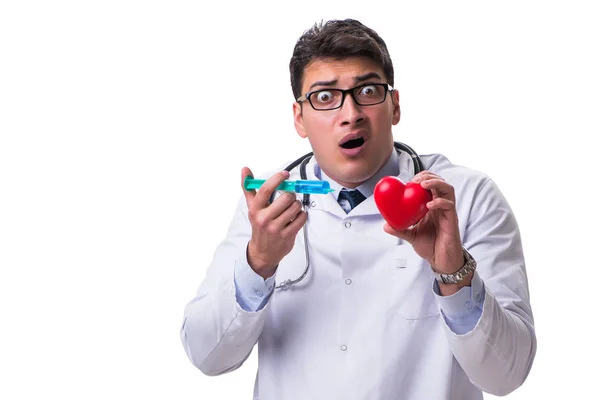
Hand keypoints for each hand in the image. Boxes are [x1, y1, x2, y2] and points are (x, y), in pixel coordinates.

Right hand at [242, 167, 307, 278]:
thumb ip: (249, 188)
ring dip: (297, 206)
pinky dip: (301, 215)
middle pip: (286, 197)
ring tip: (291, 209)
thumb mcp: (252, 207)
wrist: (263, 252)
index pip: (266, 189)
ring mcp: (276, 228)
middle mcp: (264, 219)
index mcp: (255, 209)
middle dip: (291, 195)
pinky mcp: (287, 235)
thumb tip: (245, 170)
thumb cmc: (259, 226)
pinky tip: (295, 218)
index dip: (277, 179)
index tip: (285, 174)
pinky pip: (301, 218)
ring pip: (296, 207)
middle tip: (289, 198)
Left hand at [383, 171, 467, 287]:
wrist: (441, 260)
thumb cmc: (430, 246)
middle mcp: (441, 206)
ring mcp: (447, 212)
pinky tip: (429, 205)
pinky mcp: (452, 219)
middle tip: (416, 180)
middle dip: (429, 176)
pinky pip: (449, 205)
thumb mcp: (411, 236)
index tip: (410, 180)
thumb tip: (385, 226)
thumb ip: (400, 230)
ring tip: (423, 184)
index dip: (422, 177)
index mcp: (432, 206)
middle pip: (440, 182)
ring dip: (436, 183)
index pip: (431, 185)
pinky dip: (439, 202)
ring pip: (448, 189)